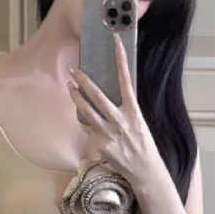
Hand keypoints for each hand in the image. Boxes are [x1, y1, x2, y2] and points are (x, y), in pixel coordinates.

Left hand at [66, 33, 163, 192]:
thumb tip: (107, 98)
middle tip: (73, 70)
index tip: (116, 43)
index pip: (126, 81)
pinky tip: (80, 114)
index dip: (120, 61)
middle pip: (98, 96)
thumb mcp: (139, 124)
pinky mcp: (100, 145)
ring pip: (87, 111)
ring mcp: (109, 133)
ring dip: (76, 98)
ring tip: (70, 88)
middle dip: (84, 81)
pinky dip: (83, 120)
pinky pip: (87, 128)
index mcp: (134, 112)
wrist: (144, 170)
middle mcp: (121, 120)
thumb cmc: (143, 145)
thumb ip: (124, 110)